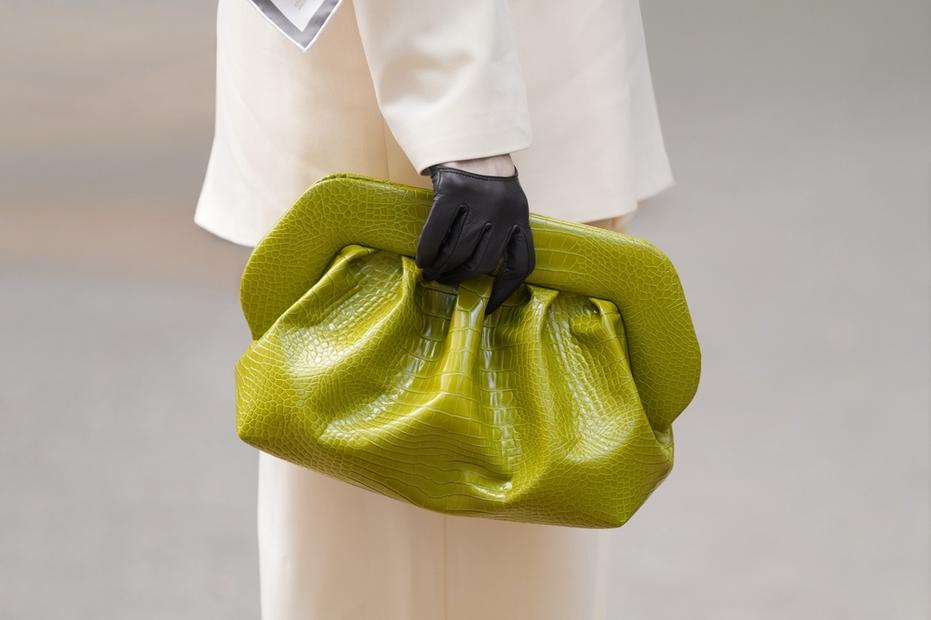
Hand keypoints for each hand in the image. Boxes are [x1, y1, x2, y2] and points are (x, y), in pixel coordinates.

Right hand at [416, 157, 535, 315]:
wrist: (470, 138)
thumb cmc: (484, 178)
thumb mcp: (505, 204)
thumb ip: (500, 232)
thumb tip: (475, 272)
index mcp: (520, 218)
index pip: (521, 264)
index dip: (505, 291)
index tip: (488, 308)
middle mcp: (504, 212)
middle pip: (482, 263)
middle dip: (460, 278)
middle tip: (445, 281)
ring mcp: (480, 201)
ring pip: (458, 250)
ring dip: (442, 268)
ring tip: (430, 273)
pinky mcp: (454, 190)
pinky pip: (437, 231)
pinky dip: (427, 250)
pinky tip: (421, 258)